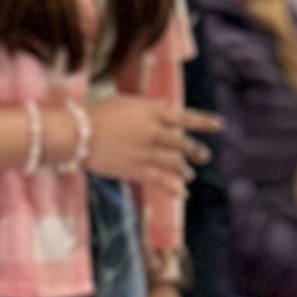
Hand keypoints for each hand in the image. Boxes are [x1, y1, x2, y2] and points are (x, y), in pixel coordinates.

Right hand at [85, 100, 215, 191]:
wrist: (78, 133)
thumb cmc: (96, 113)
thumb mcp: (124, 102)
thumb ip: (147, 105)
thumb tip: (164, 104)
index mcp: (152, 112)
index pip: (184, 116)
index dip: (204, 122)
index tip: (219, 125)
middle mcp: (154, 132)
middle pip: (183, 142)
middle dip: (196, 150)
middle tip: (204, 156)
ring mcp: (147, 152)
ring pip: (175, 162)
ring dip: (184, 169)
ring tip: (189, 174)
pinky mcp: (137, 170)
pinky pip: (161, 181)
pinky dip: (174, 188)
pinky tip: (183, 194)